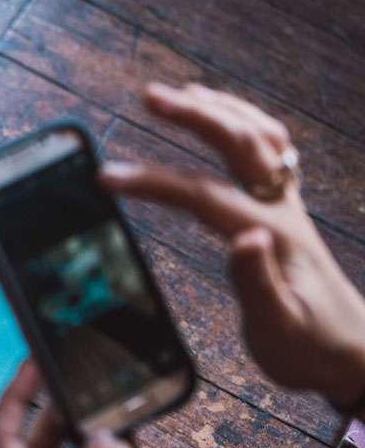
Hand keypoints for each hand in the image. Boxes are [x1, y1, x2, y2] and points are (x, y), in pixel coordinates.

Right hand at [100, 83, 364, 410]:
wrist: (352, 355)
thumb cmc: (309, 348)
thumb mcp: (279, 328)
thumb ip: (258, 283)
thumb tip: (243, 238)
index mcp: (274, 235)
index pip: (202, 196)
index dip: (152, 182)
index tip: (108, 177)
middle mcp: (284, 209)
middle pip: (240, 143)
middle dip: (194, 115)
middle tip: (150, 95)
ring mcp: (289, 206)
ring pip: (261, 137)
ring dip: (222, 108)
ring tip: (183, 92)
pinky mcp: (288, 212)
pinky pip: (272, 152)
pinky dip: (246, 125)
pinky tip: (226, 122)